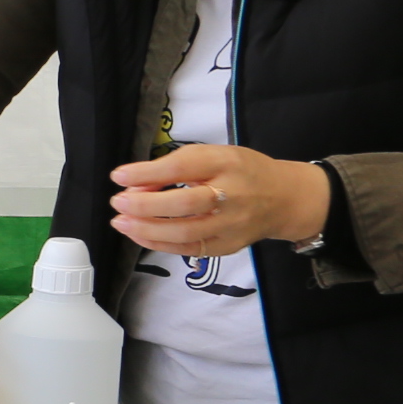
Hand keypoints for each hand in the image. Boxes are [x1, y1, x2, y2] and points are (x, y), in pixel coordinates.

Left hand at [107, 144, 327, 257]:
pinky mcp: (229, 245)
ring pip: (185, 232)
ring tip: (121, 222)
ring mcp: (232, 224)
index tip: (119, 176)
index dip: (146, 173)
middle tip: (118, 202)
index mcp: (227, 163)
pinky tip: (139, 235)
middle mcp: (232, 194)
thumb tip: (136, 182)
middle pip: (185, 203)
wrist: (284, 198)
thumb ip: (177, 165)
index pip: (182, 167)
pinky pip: (189, 248)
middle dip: (145, 205)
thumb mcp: (213, 155)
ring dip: (146, 229)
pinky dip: (159, 243)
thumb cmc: (241, 171)